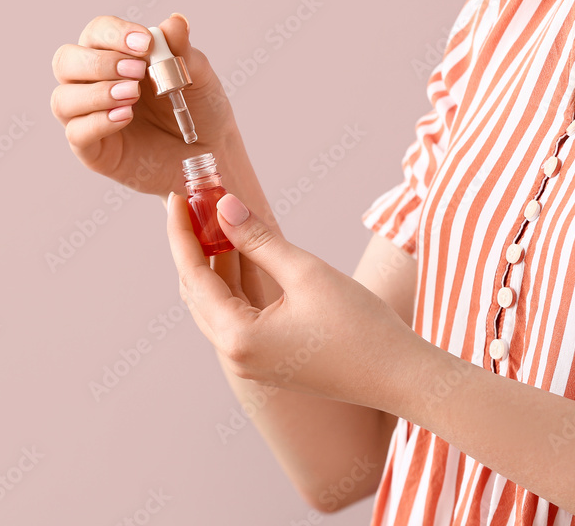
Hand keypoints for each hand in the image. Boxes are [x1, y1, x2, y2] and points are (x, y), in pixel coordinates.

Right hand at [51, 14, 235, 196]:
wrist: (211, 152)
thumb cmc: (199, 110)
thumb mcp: (197, 75)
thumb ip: (182, 50)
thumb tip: (175, 21)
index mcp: (114, 56)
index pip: (95, 33)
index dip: (114, 33)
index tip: (144, 43)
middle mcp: (94, 83)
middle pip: (66, 61)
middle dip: (99, 63)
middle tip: (137, 71)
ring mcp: (89, 118)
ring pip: (63, 99)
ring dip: (96, 93)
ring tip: (133, 95)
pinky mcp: (93, 151)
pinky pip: (77, 134)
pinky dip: (98, 122)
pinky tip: (125, 117)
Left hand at [166, 191, 421, 410]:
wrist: (399, 376)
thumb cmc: (360, 327)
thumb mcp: (305, 272)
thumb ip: (258, 239)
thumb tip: (223, 206)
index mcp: (238, 338)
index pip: (193, 275)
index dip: (181, 232)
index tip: (175, 198)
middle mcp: (235, 356)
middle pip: (197, 292)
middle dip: (193, 245)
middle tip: (195, 203)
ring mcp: (250, 362)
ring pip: (216, 304)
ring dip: (214, 262)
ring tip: (214, 219)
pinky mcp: (266, 360)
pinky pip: (236, 315)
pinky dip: (234, 283)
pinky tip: (239, 251)